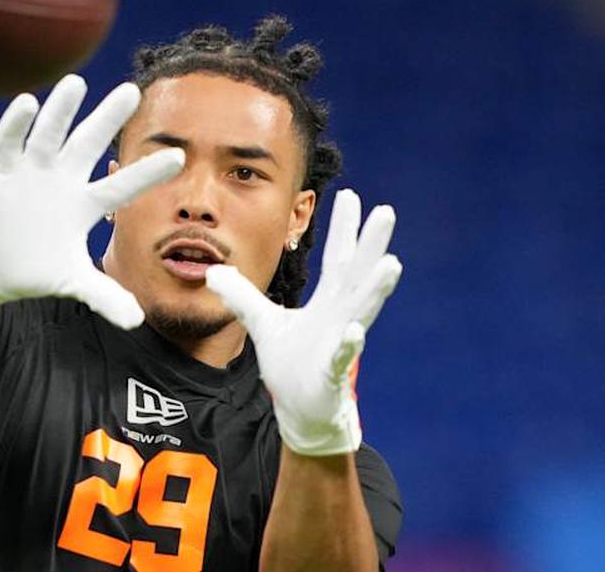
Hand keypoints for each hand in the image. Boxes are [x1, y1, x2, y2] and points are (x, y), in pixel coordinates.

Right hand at [0, 75, 184, 328]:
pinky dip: (15, 126)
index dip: (148, 173)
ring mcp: (32, 174)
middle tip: (131, 91)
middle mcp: (63, 181)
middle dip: (108, 120)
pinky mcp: (1, 175)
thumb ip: (103, 296)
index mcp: (85, 205)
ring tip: (76, 83)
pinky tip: (27, 103)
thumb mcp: (73, 282)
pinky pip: (9, 146)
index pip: (122, 186)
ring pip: (50, 136)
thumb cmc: (36, 269)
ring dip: (61, 111)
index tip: (179, 156)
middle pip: (89, 145)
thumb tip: (138, 320)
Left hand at [205, 189, 402, 455]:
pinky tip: (353, 331)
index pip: (338, 258)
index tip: (350, 195)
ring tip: (390, 263)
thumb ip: (241, 295)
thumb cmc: (291, 364)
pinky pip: (342, 356)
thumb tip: (214, 270)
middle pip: (358, 274)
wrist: (301, 409)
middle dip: (372, 244)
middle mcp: (341, 316)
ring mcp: (340, 342)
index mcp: (329, 301)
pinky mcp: (332, 372)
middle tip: (387, 212)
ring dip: (375, 288)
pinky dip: (347, 344)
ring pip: (361, 310)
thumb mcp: (262, 322)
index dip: (343, 228)